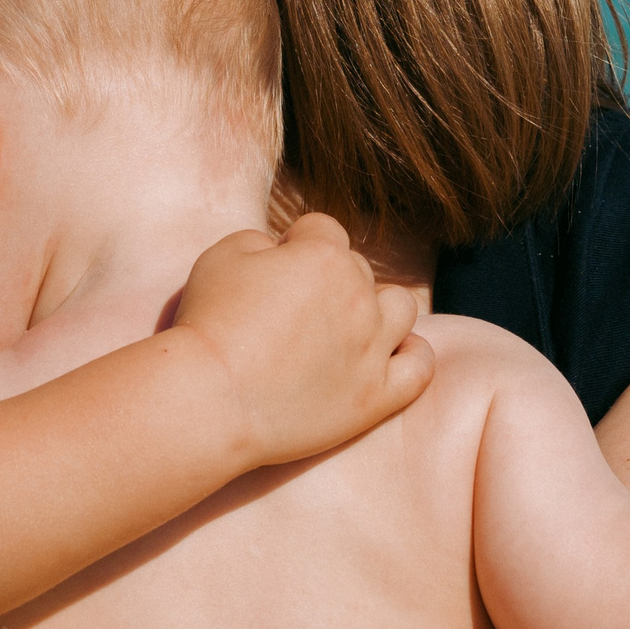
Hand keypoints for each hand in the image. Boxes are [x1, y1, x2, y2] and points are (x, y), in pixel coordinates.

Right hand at [172, 213, 433, 466]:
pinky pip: (419, 366)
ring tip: (346, 327)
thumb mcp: (223, 254)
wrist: (211, 399)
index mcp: (324, 256)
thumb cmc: (209, 324)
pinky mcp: (376, 396)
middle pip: (357, 268)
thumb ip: (261, 239)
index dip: (295, 244)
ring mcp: (372, 347)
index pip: (322, 229)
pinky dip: (411, 355)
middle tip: (292, 310)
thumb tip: (282, 251)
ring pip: (401, 308)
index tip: (272, 270)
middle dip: (329, 279)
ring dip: (378, 308)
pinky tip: (388, 356)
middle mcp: (358, 296)